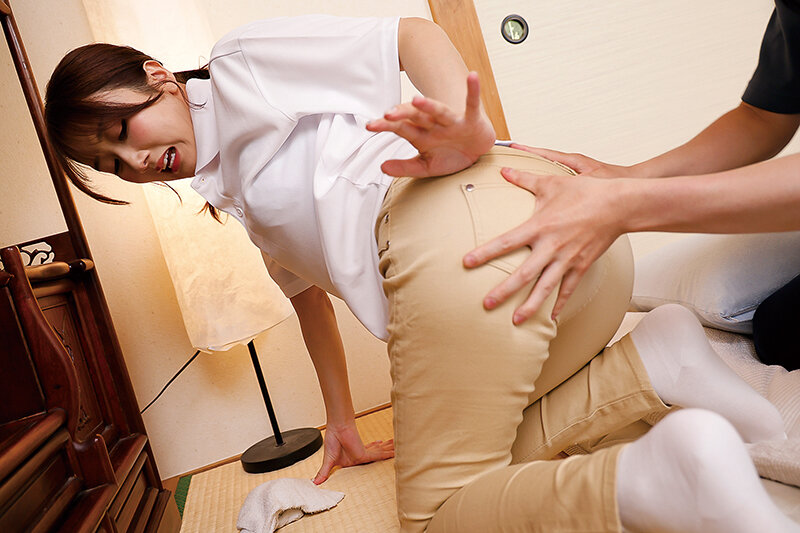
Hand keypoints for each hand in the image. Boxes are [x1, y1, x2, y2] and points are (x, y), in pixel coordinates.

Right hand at [312, 421, 393, 483]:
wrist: (337, 428)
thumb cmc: (333, 440)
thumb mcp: (328, 461)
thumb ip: (324, 472)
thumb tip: (314, 483)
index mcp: (351, 461)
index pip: (363, 463)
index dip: (370, 460)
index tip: (379, 457)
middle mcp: (359, 457)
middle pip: (374, 457)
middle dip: (384, 453)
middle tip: (396, 452)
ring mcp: (363, 454)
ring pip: (379, 455)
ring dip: (388, 451)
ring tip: (398, 449)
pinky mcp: (365, 453)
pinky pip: (378, 456)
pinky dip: (387, 454)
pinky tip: (395, 453)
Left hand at [366, 72, 495, 177]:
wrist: (475, 152)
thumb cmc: (450, 156)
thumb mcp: (426, 167)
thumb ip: (405, 167)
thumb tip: (382, 167)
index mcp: (421, 134)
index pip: (400, 127)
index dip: (385, 125)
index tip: (370, 125)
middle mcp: (433, 124)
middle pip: (415, 116)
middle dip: (402, 114)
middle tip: (388, 115)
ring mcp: (451, 121)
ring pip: (438, 110)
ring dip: (429, 104)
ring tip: (418, 100)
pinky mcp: (470, 119)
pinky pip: (471, 103)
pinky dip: (473, 90)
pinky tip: (472, 77)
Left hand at [463, 167, 624, 323]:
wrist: (619, 204)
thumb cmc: (584, 191)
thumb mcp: (551, 182)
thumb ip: (524, 179)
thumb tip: (503, 169)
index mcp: (539, 227)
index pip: (506, 242)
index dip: (485, 253)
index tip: (467, 262)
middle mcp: (551, 247)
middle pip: (523, 274)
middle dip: (504, 291)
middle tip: (486, 304)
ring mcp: (567, 259)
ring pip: (545, 288)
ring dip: (530, 306)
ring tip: (515, 322)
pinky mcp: (582, 265)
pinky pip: (568, 289)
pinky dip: (560, 304)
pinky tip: (552, 318)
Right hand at [508, 144, 632, 178]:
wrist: (632, 185)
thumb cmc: (615, 182)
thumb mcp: (592, 180)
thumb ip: (575, 181)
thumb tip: (560, 182)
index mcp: (572, 161)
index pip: (544, 153)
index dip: (527, 150)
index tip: (511, 146)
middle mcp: (571, 165)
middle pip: (542, 158)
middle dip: (525, 157)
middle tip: (507, 155)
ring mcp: (573, 172)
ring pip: (547, 168)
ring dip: (533, 168)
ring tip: (515, 171)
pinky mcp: (576, 181)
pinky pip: (554, 179)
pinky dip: (543, 180)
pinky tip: (536, 190)